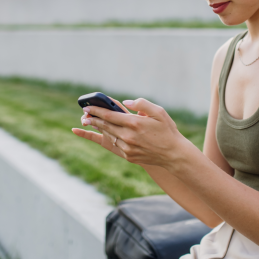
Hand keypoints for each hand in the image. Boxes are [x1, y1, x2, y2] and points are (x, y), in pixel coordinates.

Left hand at [72, 97, 192, 168]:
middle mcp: (128, 136)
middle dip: (93, 119)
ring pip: (109, 135)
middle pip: (105, 125)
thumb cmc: (167, 130)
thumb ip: (141, 104)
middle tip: (84, 115)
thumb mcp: (159, 112)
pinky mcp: (128, 156)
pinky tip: (108, 133)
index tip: (87, 107)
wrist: (173, 154)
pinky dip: (111, 137)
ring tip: (92, 122)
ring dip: (100, 128)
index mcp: (134, 123)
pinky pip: (116, 145)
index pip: (109, 115)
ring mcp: (127, 148)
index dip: (96, 110)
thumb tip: (126, 102)